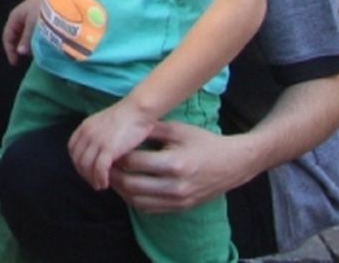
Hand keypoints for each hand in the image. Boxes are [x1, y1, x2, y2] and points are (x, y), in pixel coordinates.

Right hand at [1, 0, 43, 63]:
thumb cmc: (43, 6)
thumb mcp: (34, 24)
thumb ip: (26, 38)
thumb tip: (20, 52)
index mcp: (15, 18)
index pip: (7, 37)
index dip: (9, 51)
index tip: (15, 64)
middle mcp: (21, 17)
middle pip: (16, 36)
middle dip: (20, 48)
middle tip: (28, 59)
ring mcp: (30, 16)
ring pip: (26, 34)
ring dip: (30, 44)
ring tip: (37, 53)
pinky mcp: (40, 16)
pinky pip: (34, 31)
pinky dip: (37, 39)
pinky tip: (44, 43)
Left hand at [69, 97, 158, 191]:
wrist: (137, 110)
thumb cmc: (126, 117)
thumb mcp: (104, 123)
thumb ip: (97, 134)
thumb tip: (96, 151)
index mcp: (84, 127)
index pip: (73, 149)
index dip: (78, 162)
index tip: (87, 171)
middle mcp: (87, 133)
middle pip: (78, 159)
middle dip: (84, 174)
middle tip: (94, 182)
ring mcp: (96, 141)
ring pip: (86, 166)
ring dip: (92, 179)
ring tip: (100, 186)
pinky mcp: (108, 148)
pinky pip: (99, 169)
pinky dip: (100, 179)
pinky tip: (105, 184)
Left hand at [108, 120, 249, 213]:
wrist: (233, 164)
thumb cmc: (204, 143)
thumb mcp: (179, 130)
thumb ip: (151, 129)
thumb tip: (124, 129)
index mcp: (175, 163)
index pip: (134, 163)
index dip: (117, 156)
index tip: (109, 150)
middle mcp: (176, 186)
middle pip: (132, 185)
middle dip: (114, 175)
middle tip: (105, 165)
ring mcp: (179, 200)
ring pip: (138, 201)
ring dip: (121, 190)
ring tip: (113, 176)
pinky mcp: (181, 207)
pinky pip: (150, 209)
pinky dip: (134, 199)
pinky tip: (128, 187)